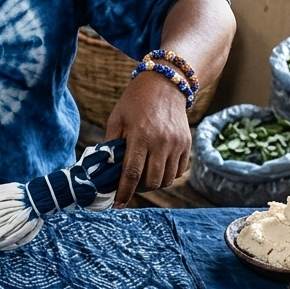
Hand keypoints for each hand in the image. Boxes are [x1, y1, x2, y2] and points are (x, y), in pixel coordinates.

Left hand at [105, 71, 191, 206]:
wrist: (165, 83)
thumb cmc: (135, 101)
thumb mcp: (116, 119)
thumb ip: (110, 145)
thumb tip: (103, 170)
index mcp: (140, 136)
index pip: (132, 173)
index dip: (124, 192)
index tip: (117, 205)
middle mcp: (161, 142)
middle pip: (151, 181)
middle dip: (138, 189)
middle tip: (129, 185)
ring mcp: (177, 144)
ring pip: (166, 179)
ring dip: (153, 184)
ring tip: (143, 177)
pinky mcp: (187, 144)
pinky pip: (178, 171)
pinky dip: (167, 176)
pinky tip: (156, 168)